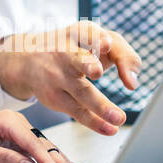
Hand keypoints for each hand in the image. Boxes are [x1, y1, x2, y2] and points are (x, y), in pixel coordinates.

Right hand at [0, 20, 139, 133]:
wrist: (29, 58)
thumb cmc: (75, 47)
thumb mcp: (98, 41)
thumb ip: (124, 56)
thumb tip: (133, 83)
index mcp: (77, 34)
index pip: (88, 34)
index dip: (97, 39)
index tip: (106, 43)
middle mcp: (65, 53)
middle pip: (77, 59)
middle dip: (87, 64)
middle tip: (97, 72)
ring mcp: (57, 76)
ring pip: (80, 91)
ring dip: (100, 105)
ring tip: (118, 118)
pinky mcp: (55, 96)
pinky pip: (78, 111)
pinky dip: (95, 122)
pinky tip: (110, 128)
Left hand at [0, 110, 86, 162]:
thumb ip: (6, 159)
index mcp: (7, 120)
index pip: (32, 142)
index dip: (48, 160)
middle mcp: (17, 122)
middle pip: (44, 144)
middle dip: (62, 162)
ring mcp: (21, 131)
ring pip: (46, 149)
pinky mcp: (21, 141)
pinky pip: (40, 153)